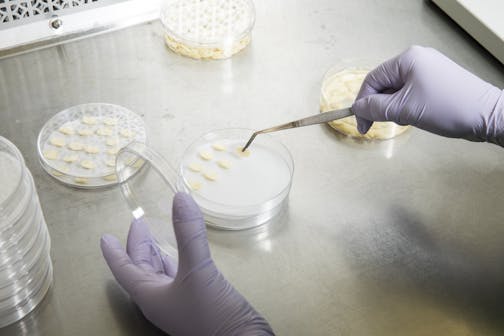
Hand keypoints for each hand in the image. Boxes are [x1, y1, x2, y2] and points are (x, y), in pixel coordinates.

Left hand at [101, 192, 273, 335]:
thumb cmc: (211, 315)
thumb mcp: (197, 270)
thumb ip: (189, 234)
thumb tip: (180, 198)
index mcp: (151, 296)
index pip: (124, 270)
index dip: (114, 252)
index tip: (104, 237)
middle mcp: (161, 299)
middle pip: (142, 269)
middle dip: (139, 246)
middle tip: (139, 224)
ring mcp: (180, 302)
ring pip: (161, 274)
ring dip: (157, 253)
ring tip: (154, 236)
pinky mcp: (198, 301)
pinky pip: (180, 276)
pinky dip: (178, 260)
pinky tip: (184, 254)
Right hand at [352, 46, 503, 144]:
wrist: (487, 116)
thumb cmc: (447, 108)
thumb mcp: (404, 109)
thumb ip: (375, 108)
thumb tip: (357, 109)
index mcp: (407, 59)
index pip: (373, 79)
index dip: (363, 102)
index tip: (361, 124)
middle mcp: (417, 60)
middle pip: (384, 84)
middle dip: (380, 106)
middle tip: (377, 126)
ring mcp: (429, 70)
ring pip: (397, 90)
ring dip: (394, 108)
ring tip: (406, 120)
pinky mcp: (437, 82)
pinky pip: (411, 93)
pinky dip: (406, 106)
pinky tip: (415, 117)